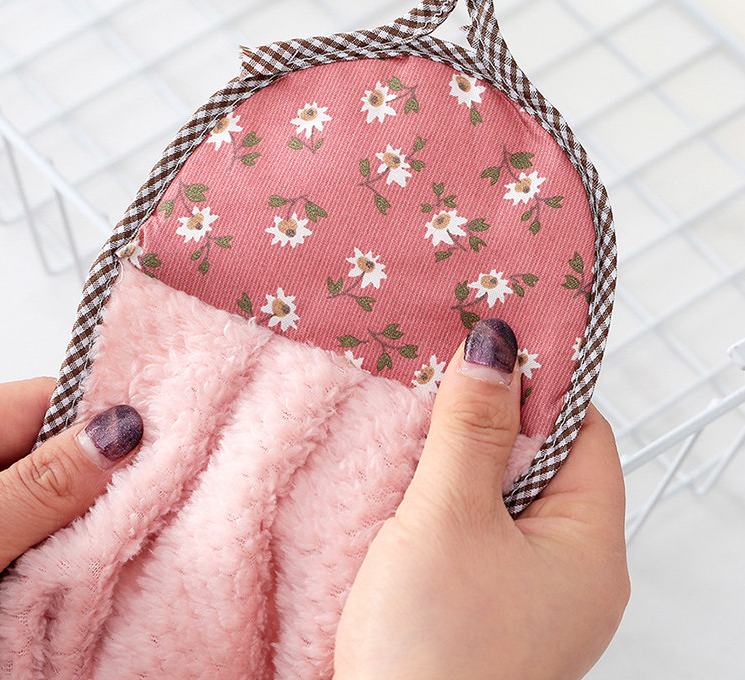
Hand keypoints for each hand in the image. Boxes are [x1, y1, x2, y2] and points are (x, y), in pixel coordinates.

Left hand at [0, 378, 142, 641]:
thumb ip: (45, 483)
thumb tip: (121, 428)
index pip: (46, 400)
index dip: (104, 415)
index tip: (164, 436)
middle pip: (60, 450)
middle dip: (103, 478)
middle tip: (157, 497)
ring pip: (61, 501)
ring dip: (90, 524)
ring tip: (129, 535)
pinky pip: (49, 541)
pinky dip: (73, 556)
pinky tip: (100, 563)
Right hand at [334, 319, 628, 679]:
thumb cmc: (430, 649)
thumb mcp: (448, 517)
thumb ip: (471, 428)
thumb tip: (496, 346)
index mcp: (590, 548)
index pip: (583, 433)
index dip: (537, 384)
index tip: (486, 347)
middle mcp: (570, 570)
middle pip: (541, 459)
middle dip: (487, 418)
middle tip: (436, 381)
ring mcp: (527, 590)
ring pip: (500, 491)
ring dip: (457, 458)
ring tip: (413, 426)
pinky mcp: (485, 603)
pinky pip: (474, 527)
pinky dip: (443, 498)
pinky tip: (405, 482)